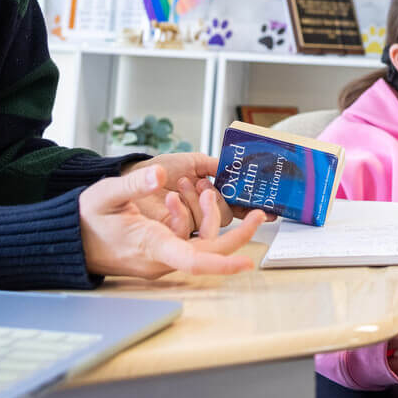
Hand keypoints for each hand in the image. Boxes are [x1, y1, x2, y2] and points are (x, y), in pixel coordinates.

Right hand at [79, 164, 265, 278]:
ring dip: (209, 217)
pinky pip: (187, 241)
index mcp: (151, 246)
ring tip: (200, 189)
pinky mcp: (160, 255)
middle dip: (236, 234)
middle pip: (208, 253)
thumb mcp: (106, 194)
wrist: (68, 240)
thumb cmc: (85, 219)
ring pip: (200, 244)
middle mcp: (160, 259)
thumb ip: (133, 184)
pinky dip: (190, 219)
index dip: (222, 263)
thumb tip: (159, 176)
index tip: (247, 262)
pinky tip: (177, 199)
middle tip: (257, 214)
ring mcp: (161, 260)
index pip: (193, 260)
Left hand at [126, 152, 274, 233]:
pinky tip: (171, 198)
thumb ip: (215, 165)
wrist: (131, 177)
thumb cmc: (158, 168)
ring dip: (198, 202)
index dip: (251, 210)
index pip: (236, 206)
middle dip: (218, 200)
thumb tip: (236, 170)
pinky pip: (187, 229)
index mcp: (210, 195)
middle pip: (226, 217)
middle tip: (204, 186)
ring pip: (210, 223)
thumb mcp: (192, 161)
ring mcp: (188, 225)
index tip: (265, 211)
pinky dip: (181, 211)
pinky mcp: (172, 236)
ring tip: (184, 184)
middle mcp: (201, 213)